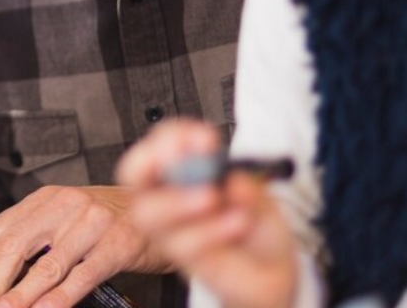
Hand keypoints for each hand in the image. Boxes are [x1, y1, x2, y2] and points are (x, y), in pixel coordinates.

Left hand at [0, 185, 169, 307]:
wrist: (166, 205)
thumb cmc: (110, 218)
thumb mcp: (62, 218)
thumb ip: (21, 234)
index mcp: (49, 198)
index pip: (4, 229)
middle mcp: (68, 205)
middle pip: (17, 245)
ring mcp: (93, 224)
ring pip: (48, 267)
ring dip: (21, 297)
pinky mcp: (117, 246)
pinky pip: (82, 277)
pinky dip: (60, 299)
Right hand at [116, 119, 298, 307]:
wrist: (273, 268)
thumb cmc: (254, 223)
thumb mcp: (259, 193)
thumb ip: (246, 186)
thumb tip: (230, 179)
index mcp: (181, 171)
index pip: (158, 145)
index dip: (172, 137)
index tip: (204, 139)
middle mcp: (168, 197)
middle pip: (134, 174)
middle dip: (155, 161)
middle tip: (191, 161)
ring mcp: (171, 230)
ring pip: (148, 214)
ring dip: (178, 201)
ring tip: (213, 197)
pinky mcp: (185, 260)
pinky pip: (182, 245)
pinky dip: (211, 230)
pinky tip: (237, 223)